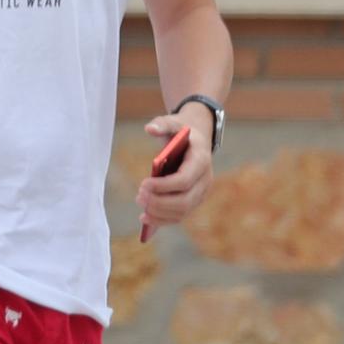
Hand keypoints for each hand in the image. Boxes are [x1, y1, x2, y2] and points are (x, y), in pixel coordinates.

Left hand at [136, 110, 214, 241]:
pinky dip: (162, 220)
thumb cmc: (182, 132)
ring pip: (182, 212)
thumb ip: (162, 124)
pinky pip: (179, 216)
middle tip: (138, 196)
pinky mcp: (193, 201)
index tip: (143, 184)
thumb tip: (149, 128)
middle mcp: (205, 180)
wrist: (196, 140)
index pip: (184, 180)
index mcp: (201, 160)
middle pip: (184, 201)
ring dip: (159, 213)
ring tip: (140, 203)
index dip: (163, 186)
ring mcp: (200, 193)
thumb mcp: (173, 123)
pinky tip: (145, 218)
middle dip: (159, 203)